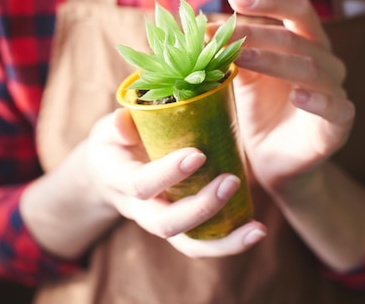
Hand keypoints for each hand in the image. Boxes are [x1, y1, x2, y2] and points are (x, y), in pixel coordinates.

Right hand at [85, 108, 266, 257]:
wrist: (109, 174)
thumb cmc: (115, 143)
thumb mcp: (108, 129)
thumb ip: (118, 126)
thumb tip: (123, 119)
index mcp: (118, 180)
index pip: (140, 185)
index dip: (167, 173)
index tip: (198, 154)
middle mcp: (138, 209)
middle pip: (165, 223)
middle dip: (201, 207)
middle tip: (231, 181)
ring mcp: (159, 222)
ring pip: (187, 243)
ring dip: (223, 239)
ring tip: (256, 229)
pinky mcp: (180, 228)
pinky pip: (202, 244)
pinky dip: (229, 243)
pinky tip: (256, 231)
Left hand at [226, 0, 354, 192]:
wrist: (272, 161)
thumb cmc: (259, 112)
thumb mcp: (244, 76)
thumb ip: (233, 52)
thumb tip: (201, 26)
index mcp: (306, 44)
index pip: (297, 10)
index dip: (270, 0)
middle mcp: (326, 62)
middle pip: (296, 38)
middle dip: (256, 33)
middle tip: (221, 35)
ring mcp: (335, 92)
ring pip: (310, 69)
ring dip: (273, 61)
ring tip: (241, 58)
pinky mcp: (339, 125)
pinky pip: (335, 108)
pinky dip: (317, 100)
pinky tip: (296, 96)